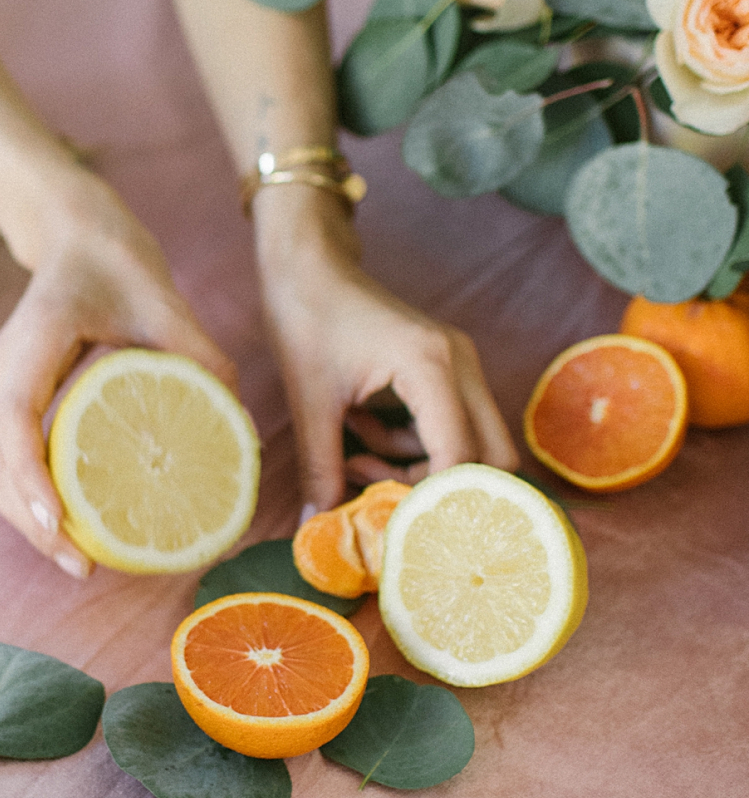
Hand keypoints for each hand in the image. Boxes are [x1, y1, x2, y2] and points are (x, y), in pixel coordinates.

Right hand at [0, 174, 236, 575]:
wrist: (77, 230)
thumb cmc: (118, 258)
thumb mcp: (165, 300)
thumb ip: (200, 356)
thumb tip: (242, 432)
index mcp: (35, 340)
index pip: (12, 419)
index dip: (29, 478)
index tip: (59, 524)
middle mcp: (7, 367)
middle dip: (26, 519)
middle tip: (79, 563)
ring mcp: (4, 383)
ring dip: (22, 515)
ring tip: (75, 554)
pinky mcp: (14, 396)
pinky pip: (4, 457)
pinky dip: (28, 495)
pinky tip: (73, 519)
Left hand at [253, 187, 517, 514]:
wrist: (307, 264)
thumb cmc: (307, 316)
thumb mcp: (308, 400)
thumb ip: (320, 466)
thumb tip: (318, 526)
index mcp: (432, 366)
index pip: (459, 456)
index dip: (434, 503)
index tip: (398, 532)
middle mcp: (460, 364)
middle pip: (490, 455)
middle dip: (441, 491)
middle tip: (386, 503)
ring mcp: (458, 365)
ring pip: (469, 445)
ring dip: (416, 467)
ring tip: (353, 458)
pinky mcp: (445, 370)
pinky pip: (446, 426)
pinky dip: (410, 445)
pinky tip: (360, 433)